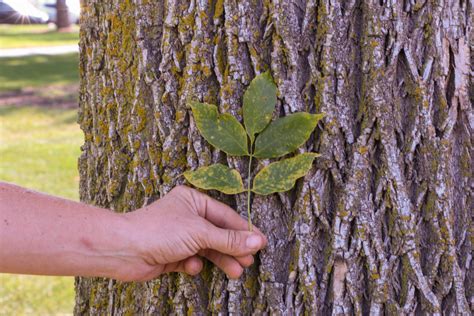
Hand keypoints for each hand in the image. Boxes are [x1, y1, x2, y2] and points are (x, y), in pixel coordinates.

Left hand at [116, 185, 266, 280]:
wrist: (123, 250)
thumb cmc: (159, 231)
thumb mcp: (200, 232)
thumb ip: (229, 239)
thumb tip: (256, 241)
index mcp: (193, 201)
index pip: (226, 216)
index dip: (244, 230)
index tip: (261, 243)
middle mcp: (187, 216)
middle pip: (218, 234)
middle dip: (233, 248)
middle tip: (249, 261)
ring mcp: (179, 236)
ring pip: (207, 248)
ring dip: (221, 259)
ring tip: (236, 271)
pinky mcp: (171, 254)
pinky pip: (191, 259)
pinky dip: (194, 264)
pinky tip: (192, 266)